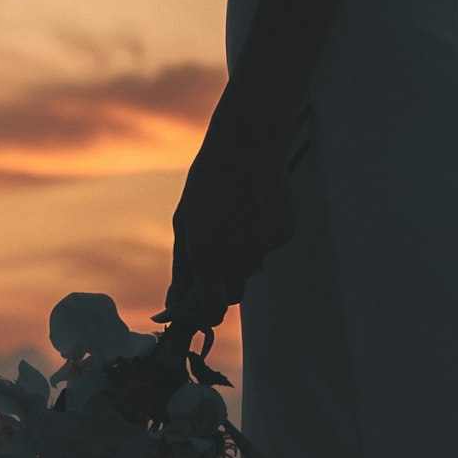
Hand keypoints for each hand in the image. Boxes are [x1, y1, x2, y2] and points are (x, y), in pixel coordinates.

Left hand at [161, 112, 294, 333]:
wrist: (247, 144)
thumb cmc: (207, 182)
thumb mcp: (185, 221)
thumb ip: (181, 266)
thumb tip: (174, 303)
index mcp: (205, 253)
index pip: (213, 307)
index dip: (208, 312)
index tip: (204, 308)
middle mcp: (236, 254)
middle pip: (234, 295)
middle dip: (225, 284)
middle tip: (218, 255)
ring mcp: (263, 245)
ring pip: (252, 269)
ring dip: (243, 256)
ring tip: (237, 219)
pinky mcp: (283, 233)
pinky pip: (269, 248)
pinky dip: (262, 237)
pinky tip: (256, 209)